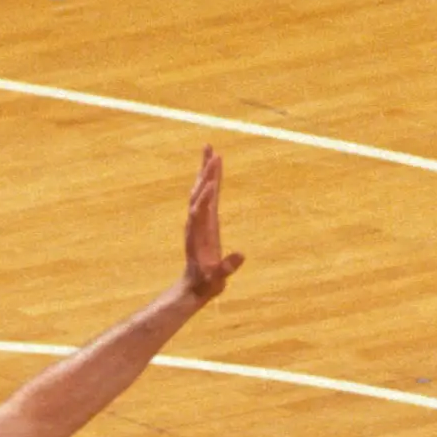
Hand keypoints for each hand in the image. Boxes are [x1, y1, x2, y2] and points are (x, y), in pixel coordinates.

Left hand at [179, 148, 242, 303]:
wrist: (194, 286)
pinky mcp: (205, 221)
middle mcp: (196, 222)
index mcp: (198, 234)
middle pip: (200, 192)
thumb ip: (226, 268)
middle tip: (212, 151)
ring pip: (201, 190)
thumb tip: (241, 255)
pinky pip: (207, 196)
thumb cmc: (206, 283)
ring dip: (206, 170)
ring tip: (211, 150)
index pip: (200, 210)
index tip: (213, 181)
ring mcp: (200, 220)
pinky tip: (215, 171)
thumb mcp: (217, 279)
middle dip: (206, 172)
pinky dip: (211, 181)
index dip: (206, 196)